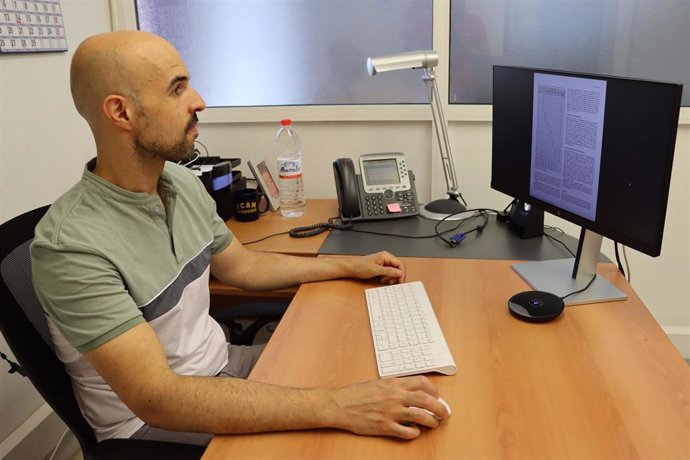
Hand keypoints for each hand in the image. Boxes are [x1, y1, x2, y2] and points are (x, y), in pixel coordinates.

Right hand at [330, 376, 449, 438]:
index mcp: (394, 384)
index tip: (437, 395)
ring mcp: (392, 412)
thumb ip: (394, 386)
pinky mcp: (385, 426)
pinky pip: (407, 432)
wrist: (340, 405)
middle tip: (445, 412)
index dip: (434, 390)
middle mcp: (396, 396)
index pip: (422, 383)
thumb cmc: (356, 394)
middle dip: (440, 407)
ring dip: (432, 421)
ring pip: (421, 416)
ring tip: (434, 423)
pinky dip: (415, 433)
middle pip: (427, 400)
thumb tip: (409, 391)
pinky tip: (414, 431)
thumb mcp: (378, 383)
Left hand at [348, 251, 405, 284]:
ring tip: (385, 281)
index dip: (402, 272)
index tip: (400, 280)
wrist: (351, 268)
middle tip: (392, 282)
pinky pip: (388, 272)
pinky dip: (387, 277)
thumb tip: (399, 272)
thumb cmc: (360, 266)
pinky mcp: (380, 267)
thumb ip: (388, 271)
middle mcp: (386, 258)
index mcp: (386, 256)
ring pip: (393, 271)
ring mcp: (383, 262)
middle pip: (397, 267)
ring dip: (391, 277)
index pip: (399, 263)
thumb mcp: (375, 270)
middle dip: (396, 276)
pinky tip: (382, 280)